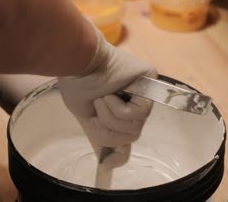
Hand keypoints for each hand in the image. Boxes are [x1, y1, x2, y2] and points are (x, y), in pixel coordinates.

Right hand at [58, 24, 156, 167]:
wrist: (76, 63)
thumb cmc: (77, 84)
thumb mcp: (87, 118)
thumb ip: (102, 136)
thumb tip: (108, 163)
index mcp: (119, 109)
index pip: (129, 138)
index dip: (119, 155)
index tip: (107, 164)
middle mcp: (134, 101)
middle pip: (131, 136)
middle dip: (109, 128)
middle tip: (96, 108)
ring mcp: (144, 92)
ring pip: (135, 127)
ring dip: (111, 117)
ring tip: (102, 98)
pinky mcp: (151, 81)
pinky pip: (140, 113)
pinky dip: (120, 109)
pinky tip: (111, 94)